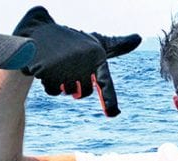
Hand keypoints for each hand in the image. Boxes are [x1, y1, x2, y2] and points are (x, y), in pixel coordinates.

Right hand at [13, 6, 140, 116]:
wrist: (38, 30)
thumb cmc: (74, 42)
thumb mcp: (96, 42)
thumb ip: (118, 45)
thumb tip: (139, 37)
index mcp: (96, 56)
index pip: (105, 82)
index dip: (109, 98)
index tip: (113, 113)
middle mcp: (82, 60)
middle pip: (83, 93)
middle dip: (75, 86)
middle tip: (69, 68)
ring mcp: (63, 64)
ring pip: (67, 92)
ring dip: (61, 84)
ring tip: (57, 64)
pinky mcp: (46, 68)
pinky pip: (53, 90)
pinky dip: (48, 83)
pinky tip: (46, 66)